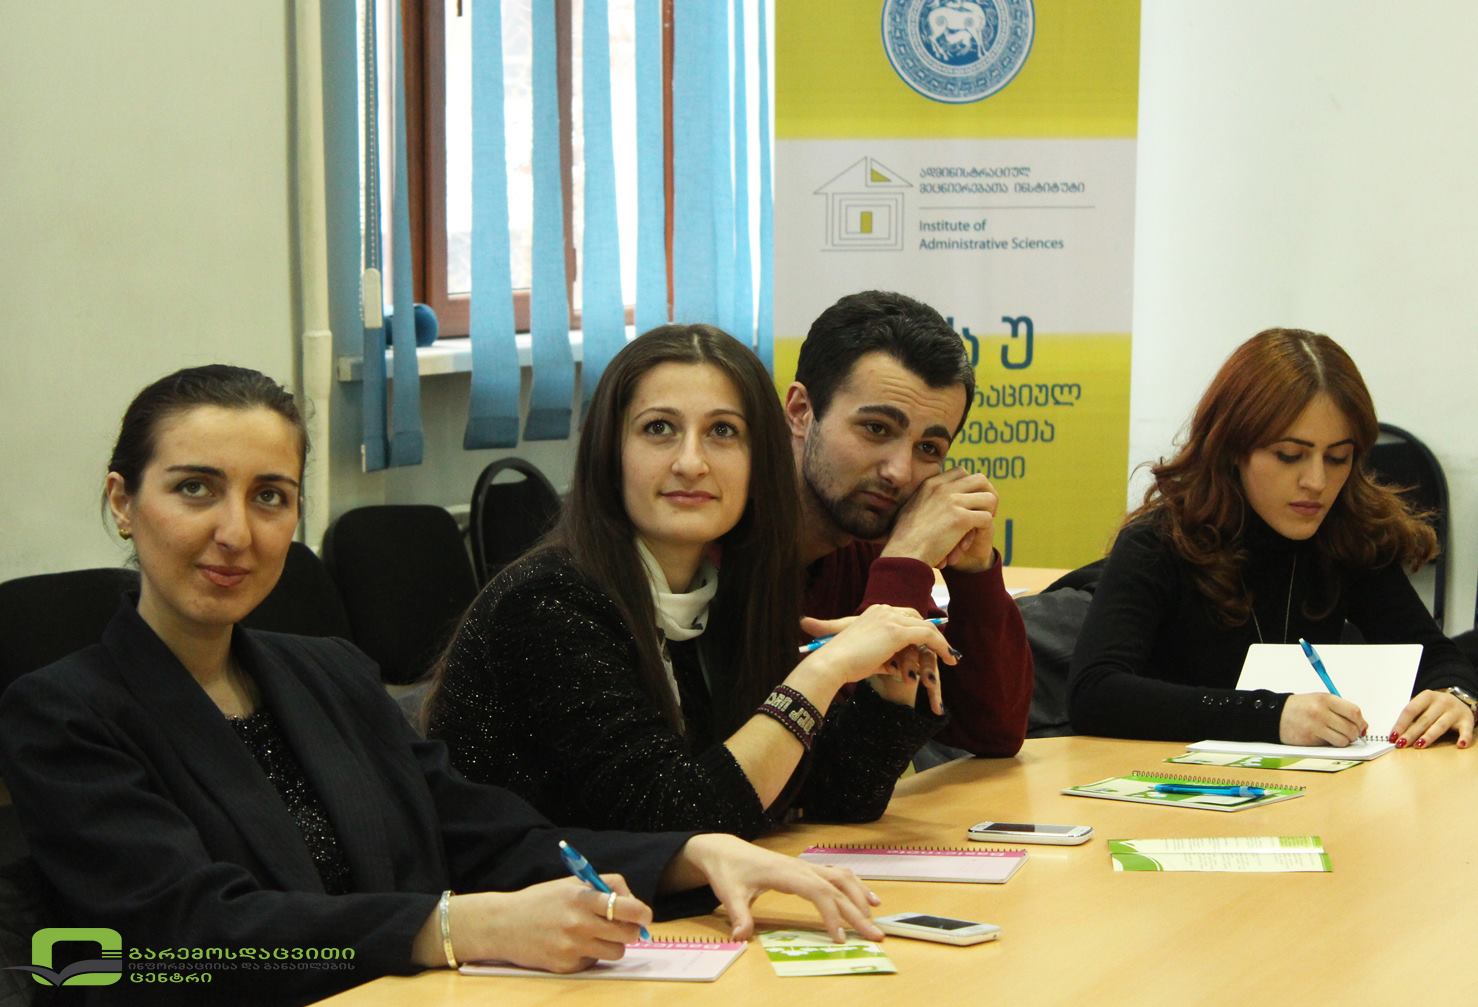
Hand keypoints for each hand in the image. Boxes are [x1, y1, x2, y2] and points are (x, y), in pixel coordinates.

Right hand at [445, 875, 650, 972]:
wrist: (503, 925)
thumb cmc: (541, 901)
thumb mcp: (570, 884)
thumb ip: (602, 888)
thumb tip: (633, 902)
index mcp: (582, 898)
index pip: (627, 907)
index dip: (642, 913)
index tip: (645, 915)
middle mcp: (579, 924)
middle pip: (628, 933)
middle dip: (632, 930)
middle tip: (625, 926)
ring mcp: (573, 947)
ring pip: (616, 952)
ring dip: (613, 944)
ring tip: (596, 935)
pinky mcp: (566, 966)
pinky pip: (594, 962)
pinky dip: (590, 955)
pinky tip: (572, 945)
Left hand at [676, 833, 883, 942]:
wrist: (726, 850)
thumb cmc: (730, 871)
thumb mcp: (729, 894)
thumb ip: (738, 915)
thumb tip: (741, 937)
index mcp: (786, 873)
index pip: (818, 892)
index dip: (832, 914)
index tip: (840, 937)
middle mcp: (802, 867)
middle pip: (837, 887)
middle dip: (857, 912)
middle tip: (875, 935)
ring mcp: (806, 866)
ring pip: (841, 878)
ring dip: (860, 895)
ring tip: (874, 917)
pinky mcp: (807, 869)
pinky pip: (837, 874)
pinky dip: (855, 885)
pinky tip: (866, 898)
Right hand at [796, 607, 954, 711]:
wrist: (832, 663)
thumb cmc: (844, 664)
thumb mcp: (868, 658)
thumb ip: (885, 659)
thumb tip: (898, 669)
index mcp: (874, 612)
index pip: (903, 616)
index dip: (918, 628)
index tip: (929, 643)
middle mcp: (883, 610)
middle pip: (917, 617)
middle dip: (931, 633)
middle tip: (944, 649)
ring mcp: (891, 619)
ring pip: (925, 626)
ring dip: (939, 642)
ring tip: (950, 657)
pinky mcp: (898, 631)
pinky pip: (928, 635)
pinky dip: (941, 646)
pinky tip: (949, 659)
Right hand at [879, 467, 997, 572]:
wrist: (902, 554)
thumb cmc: (904, 538)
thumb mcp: (911, 508)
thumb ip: (926, 499)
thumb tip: (940, 501)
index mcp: (931, 483)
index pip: (961, 472)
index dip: (970, 488)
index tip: (968, 504)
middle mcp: (942, 488)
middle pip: (980, 479)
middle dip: (987, 495)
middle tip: (983, 513)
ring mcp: (952, 501)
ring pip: (990, 498)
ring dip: (988, 513)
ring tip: (978, 528)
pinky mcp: (960, 518)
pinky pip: (987, 518)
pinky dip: (982, 531)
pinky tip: (968, 542)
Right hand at [1278, 693, 1366, 746]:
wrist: (1275, 715)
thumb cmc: (1300, 708)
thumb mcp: (1319, 700)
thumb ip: (1340, 709)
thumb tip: (1362, 726)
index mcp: (1326, 699)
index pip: (1354, 712)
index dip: (1361, 722)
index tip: (1361, 726)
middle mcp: (1321, 712)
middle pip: (1351, 728)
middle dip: (1355, 734)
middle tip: (1351, 734)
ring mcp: (1315, 726)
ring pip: (1344, 740)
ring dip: (1345, 741)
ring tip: (1338, 736)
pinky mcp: (1310, 739)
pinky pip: (1332, 745)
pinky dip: (1333, 744)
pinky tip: (1327, 738)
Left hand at [1391, 690, 1474, 749]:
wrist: (1460, 700)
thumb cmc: (1435, 707)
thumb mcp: (1423, 706)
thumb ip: (1412, 717)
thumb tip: (1395, 735)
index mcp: (1427, 696)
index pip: (1410, 710)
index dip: (1400, 724)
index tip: (1392, 737)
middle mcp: (1441, 702)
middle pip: (1423, 720)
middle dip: (1411, 733)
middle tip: (1401, 744)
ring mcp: (1455, 711)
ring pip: (1440, 725)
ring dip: (1429, 736)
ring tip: (1419, 745)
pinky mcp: (1467, 720)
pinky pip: (1466, 730)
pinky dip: (1464, 737)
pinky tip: (1460, 745)